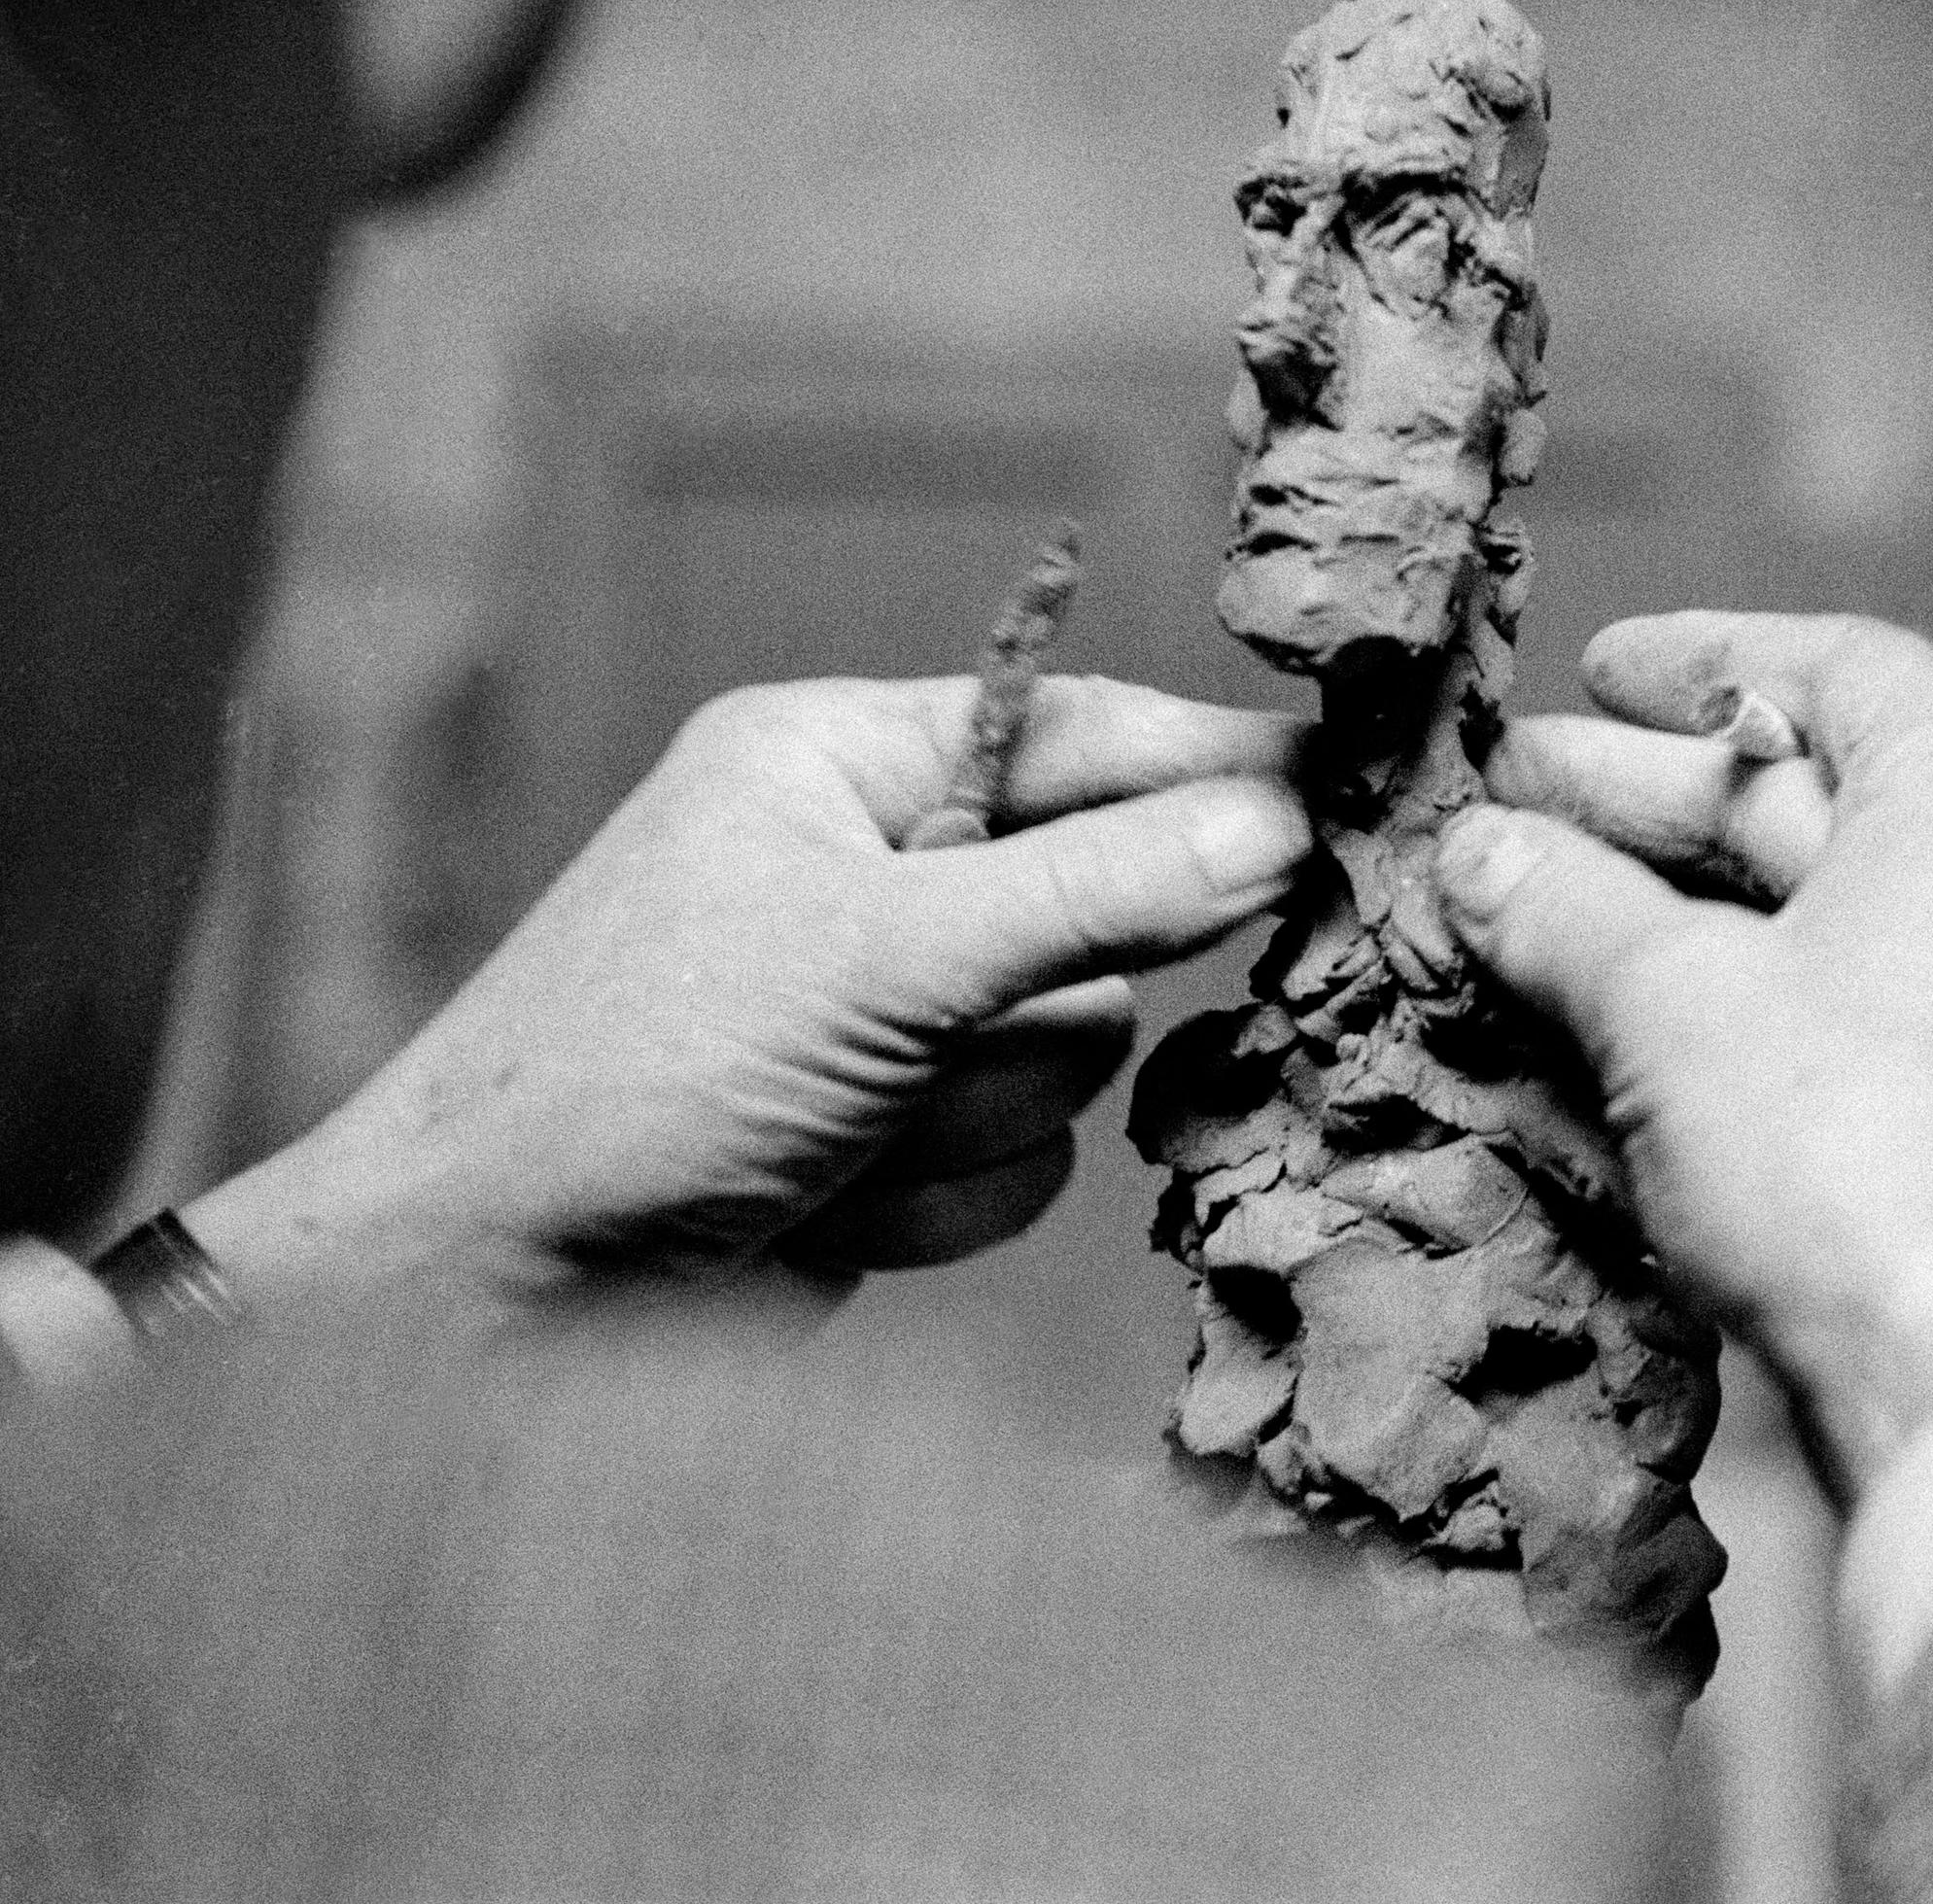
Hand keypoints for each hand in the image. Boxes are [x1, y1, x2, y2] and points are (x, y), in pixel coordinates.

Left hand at [184, 676, 1308, 1308]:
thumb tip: (1280, 826)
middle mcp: (869, 877)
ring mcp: (882, 1020)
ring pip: (1073, 1054)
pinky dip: (943, 1198)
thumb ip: (1094, 891)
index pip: (1081, 734)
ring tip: (846, 1134)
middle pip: (1101, 913)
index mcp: (836, 766)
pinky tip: (834, 1207)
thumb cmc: (632, 1077)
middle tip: (953, 1028)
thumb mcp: (882, 959)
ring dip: (975, 1115)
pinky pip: (1024, 1162)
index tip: (1345, 796)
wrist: (481, 1305)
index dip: (1212, 770)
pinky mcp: (889, 1142)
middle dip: (1028, 1004)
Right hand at [1436, 612, 1932, 1500]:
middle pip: (1811, 795)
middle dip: (1643, 797)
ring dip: (1662, 904)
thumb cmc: (1846, 1156)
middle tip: (1496, 803)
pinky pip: (1829, 1012)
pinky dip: (1716, 997)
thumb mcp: (1673, 1004)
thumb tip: (1478, 853)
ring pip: (1809, 914)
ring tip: (1515, 909)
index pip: (1846, 672)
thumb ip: (1564, 907)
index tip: (1595, 670)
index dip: (1708, 659)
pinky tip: (1599, 1024)